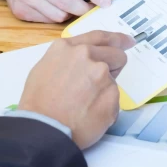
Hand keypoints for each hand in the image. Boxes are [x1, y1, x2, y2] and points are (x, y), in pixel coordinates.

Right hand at [0, 0, 110, 22]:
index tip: (105, 1)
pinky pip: (46, 20)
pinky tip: (53, 7)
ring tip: (71, 6)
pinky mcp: (19, 10)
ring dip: (69, 13)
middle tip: (90, 9)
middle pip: (64, 1)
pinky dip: (55, 16)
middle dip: (83, 8)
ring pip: (56, 15)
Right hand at [18, 31, 134, 149]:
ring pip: (113, 81)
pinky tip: (90, 115)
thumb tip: (83, 64)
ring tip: (85, 105)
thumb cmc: (38, 104)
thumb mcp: (45, 68)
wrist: (44, 129)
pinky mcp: (112, 94)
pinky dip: (106, 107)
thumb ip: (67, 59)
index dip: (117, 39)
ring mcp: (101, 74)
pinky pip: (114, 100)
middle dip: (114, 66)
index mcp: (68, 48)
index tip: (128, 41)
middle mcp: (87, 56)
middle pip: (116, 55)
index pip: (99, 37)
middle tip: (100, 84)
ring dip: (104, 90)